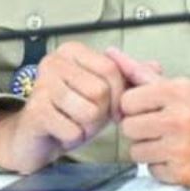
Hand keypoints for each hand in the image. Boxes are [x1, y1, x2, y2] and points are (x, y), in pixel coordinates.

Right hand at [0, 41, 129, 173]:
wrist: (33, 138)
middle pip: (101, 91)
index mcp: (72, 52)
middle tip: (85, 116)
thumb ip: (128, 79)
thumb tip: (155, 67)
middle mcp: (54, 62)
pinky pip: (73, 130)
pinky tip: (62, 132)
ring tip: (73, 122)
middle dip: (100, 113)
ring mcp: (42, 85)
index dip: (119, 94)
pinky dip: (73, 138)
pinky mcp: (35, 111)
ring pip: (89, 111)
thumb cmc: (69, 112)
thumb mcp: (102, 93)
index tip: (114, 108)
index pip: (112, 69)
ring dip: (87, 127)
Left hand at [108, 47, 189, 185]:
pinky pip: (151, 171)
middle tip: (158, 124)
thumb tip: (112, 55)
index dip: (134, 106)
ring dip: (148, 148)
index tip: (146, 107)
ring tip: (168, 140)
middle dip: (139, 127)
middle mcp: (178, 119)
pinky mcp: (184, 173)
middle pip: (128, 127)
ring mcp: (181, 148)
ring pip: (136, 151)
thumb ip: (143, 74)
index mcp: (177, 91)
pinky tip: (178, 155)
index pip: (127, 101)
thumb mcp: (184, 85)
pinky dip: (161, 166)